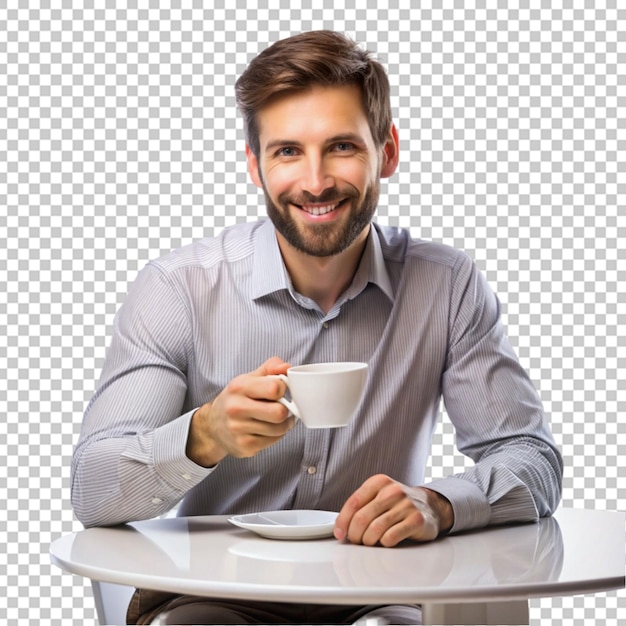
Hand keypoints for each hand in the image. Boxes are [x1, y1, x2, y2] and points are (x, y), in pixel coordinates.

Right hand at [186, 357, 294, 466]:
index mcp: (239, 387)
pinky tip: (267, 429)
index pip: (275, 388)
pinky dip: (275, 435)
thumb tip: (287, 367)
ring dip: (283, 424)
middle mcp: (236, 408)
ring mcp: (238, 429)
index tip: (280, 391)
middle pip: (279, 412)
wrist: (213, 424)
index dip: (284, 389)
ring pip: (279, 429)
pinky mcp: (244, 446)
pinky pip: (274, 441)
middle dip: (285, 410)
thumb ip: (270, 368)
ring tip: (275, 419)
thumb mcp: (249, 378)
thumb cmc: (236, 399)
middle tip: (281, 407)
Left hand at [334, 474, 453, 546]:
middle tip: (357, 540)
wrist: (429, 506)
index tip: (339, 534)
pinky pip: (391, 537)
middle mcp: (392, 490)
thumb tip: (340, 528)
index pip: (353, 503)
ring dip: (368, 541)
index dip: (343, 521)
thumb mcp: (378, 497)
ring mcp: (406, 504)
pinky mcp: (416, 520)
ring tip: (371, 541)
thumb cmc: (397, 504)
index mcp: (378, 482)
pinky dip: (384, 543)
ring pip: (375, 529)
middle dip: (355, 535)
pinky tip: (386, 540)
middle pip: (362, 518)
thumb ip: (360, 507)